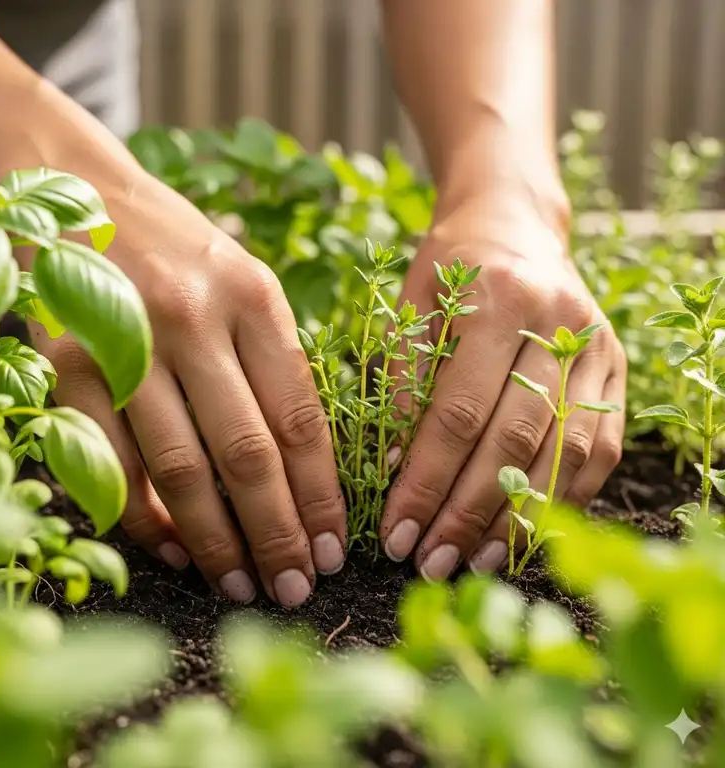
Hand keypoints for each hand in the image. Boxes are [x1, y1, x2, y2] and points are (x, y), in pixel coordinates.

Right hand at [29, 170, 346, 606]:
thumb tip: (300, 470)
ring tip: (243, 585)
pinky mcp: (70, 364)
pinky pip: (113, 462)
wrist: (78, 192)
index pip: (300, 418)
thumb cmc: (180, 250)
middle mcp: (193, 319)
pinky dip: (145, 516)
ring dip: (216, 541)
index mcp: (253, 298)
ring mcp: (126, 341)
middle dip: (277, 533)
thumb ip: (274, 363)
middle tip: (297, 585)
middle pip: (247, 453)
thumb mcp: (245, 284)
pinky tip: (177, 550)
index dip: (321, 494)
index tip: (335, 547)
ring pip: (182, 469)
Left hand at [380, 194, 625, 578]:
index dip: (426, 478)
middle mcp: (560, 323)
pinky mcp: (617, 370)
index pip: (458, 410)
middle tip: (429, 561)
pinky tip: (525, 534)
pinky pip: (599, 449)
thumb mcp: (412, 301)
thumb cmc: (451, 265)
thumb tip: (394, 464)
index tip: (395, 530)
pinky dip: (564, 498)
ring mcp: (599, 348)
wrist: (516, 225)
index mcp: (497, 296)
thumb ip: (404, 376)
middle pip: (514, 439)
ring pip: (564, 453)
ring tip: (474, 564)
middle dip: (468, 511)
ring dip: (519, 519)